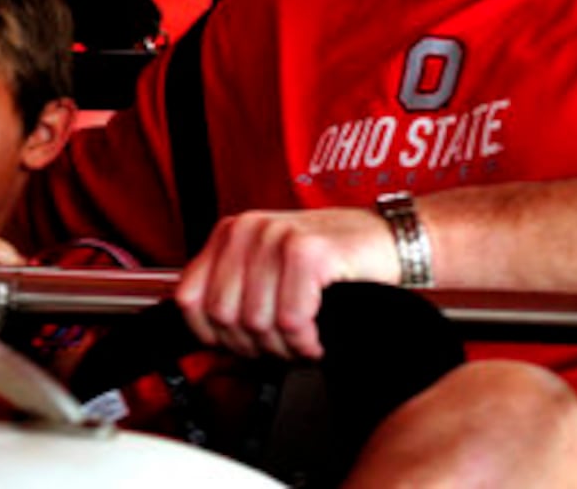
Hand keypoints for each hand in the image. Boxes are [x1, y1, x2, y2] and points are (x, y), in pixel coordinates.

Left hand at [175, 207, 401, 360]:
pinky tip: (316, 338)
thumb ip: (237, 292)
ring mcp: (277, 236)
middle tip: (280, 348)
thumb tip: (210, 338)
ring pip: (257, 322)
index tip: (238, 345)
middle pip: (223, 316)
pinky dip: (305, 341)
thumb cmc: (332, 259)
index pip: (189, 298)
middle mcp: (248, 229)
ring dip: (283, 348)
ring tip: (301, 342)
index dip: (211, 335)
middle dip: (253, 346)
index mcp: (230, 233)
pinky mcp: (307, 251)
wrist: (387, 240)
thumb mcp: (270, 268)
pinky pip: (291, 320)